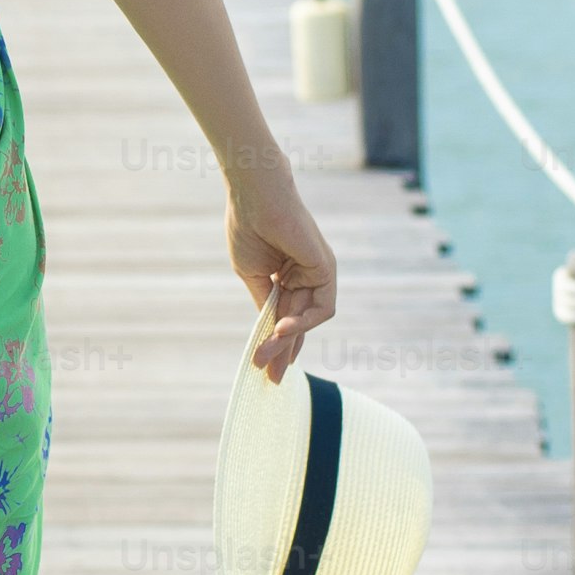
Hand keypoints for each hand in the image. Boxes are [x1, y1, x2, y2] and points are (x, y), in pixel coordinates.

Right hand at [226, 179, 338, 382]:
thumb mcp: (252, 275)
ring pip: (307, 319)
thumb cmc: (248, 228)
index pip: (284, 315)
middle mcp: (306, 275)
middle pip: (296, 322)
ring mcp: (318, 273)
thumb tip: (268, 331)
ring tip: (267, 356)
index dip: (276, 341)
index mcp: (287, 275)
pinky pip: (321, 308)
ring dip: (287, 341)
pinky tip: (282, 330)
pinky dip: (302, 323)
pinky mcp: (326, 268)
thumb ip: (264, 303)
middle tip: (269, 377)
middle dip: (281, 351)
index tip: (262, 365)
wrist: (254, 197)